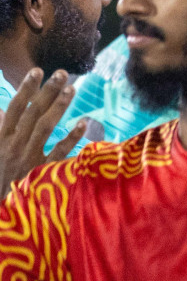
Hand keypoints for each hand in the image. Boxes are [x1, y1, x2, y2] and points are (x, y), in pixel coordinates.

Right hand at [0, 69, 85, 194]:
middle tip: (63, 73)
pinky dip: (72, 138)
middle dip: (47, 91)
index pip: (14, 108)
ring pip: (46, 128)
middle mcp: (15, 145)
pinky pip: (59, 153)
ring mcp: (30, 158)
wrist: (2, 209)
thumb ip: (0, 127)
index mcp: (0, 137)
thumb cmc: (1, 174)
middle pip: (33, 113)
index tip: (37, 71)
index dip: (25, 89)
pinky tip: (84, 123)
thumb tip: (2, 109)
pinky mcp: (43, 173)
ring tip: (72, 89)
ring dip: (59, 107)